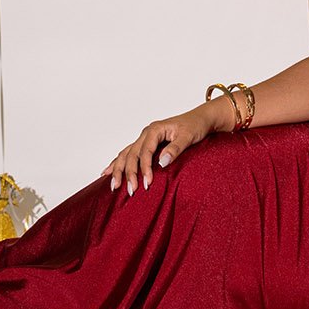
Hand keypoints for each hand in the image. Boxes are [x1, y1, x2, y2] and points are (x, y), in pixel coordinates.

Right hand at [101, 104, 218, 197]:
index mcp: (155, 130)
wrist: (201, 118)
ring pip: (126, 154)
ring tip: (113, 185)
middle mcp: (146, 133)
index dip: (145, 168)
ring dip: (118, 169)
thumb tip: (161, 162)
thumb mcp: (188, 136)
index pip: (145, 151)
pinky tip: (107, 172)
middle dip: (129, 173)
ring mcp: (145, 138)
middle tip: (131, 190)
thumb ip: (175, 149)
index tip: (147, 184)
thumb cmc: (195, 126)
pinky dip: (118, 163)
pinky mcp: (146, 143)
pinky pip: (128, 153)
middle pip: (132, 154)